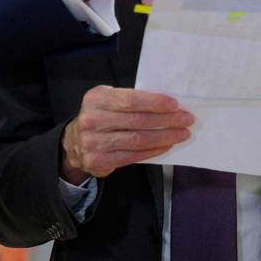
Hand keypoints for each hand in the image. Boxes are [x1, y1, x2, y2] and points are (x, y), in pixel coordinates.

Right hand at [60, 86, 193, 183]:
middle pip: (136, 121)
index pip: (130, 100)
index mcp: (96, 99)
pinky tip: (166, 145)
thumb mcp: (107, 100)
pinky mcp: (99, 161)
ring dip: (164, 137)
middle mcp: (92, 120)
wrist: (74, 143)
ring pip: (137, 140)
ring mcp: (94, 142)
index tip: (175, 105)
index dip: (154, 103)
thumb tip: (166, 105)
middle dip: (166, 120)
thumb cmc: (100, 117)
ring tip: (182, 134)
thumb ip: (129, 100)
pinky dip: (153, 151)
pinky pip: (133, 156)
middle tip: (186, 120)